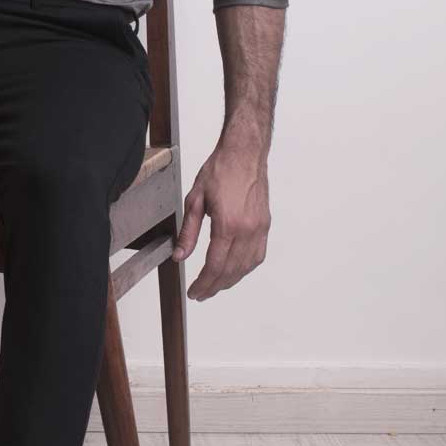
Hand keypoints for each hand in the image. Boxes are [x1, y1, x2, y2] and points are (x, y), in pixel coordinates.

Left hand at [171, 140, 269, 300]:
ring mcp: (259, 228)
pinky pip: (257, 255)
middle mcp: (247, 230)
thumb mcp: (195, 199)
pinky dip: (245, 268)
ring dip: (230, 280)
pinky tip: (234, 270)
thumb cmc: (220, 170)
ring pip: (246, 267)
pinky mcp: (265, 224)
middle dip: (214, 286)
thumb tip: (179, 256)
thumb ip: (188, 231)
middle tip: (201, 293)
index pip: (215, 266)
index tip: (194, 292)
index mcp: (228, 224)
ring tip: (215, 285)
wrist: (245, 152)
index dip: (203, 283)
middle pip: (231, 271)